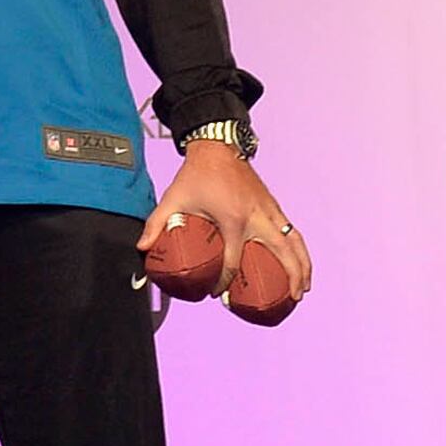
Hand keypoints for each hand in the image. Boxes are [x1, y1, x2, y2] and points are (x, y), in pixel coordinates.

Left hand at [142, 140, 312, 307]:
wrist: (217, 146)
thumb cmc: (196, 174)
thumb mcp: (173, 198)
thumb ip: (156, 223)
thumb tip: (142, 248)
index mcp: (232, 219)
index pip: (234, 261)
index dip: (226, 282)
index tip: (218, 294)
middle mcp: (257, 216)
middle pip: (282, 253)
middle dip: (290, 278)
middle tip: (291, 300)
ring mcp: (268, 210)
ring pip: (295, 243)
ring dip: (302, 267)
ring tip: (303, 289)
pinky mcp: (274, 206)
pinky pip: (293, 232)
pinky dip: (300, 250)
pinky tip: (301, 265)